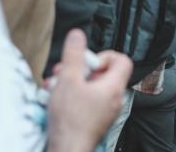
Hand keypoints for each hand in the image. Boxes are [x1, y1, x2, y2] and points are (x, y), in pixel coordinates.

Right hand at [46, 30, 132, 151]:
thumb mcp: (68, 79)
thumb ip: (74, 55)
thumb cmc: (70, 121)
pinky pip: (87, 100)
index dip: (104, 55)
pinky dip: (72, 95)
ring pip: (90, 87)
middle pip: (102, 73)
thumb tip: (78, 35)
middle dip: (79, 69)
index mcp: (113, 87)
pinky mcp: (95, 120)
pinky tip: (55, 98)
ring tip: (54, 86)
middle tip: (64, 72)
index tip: (87, 62)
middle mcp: (114, 99)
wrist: (68, 149)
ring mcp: (105, 111)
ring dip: (71, 82)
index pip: (122, 60)